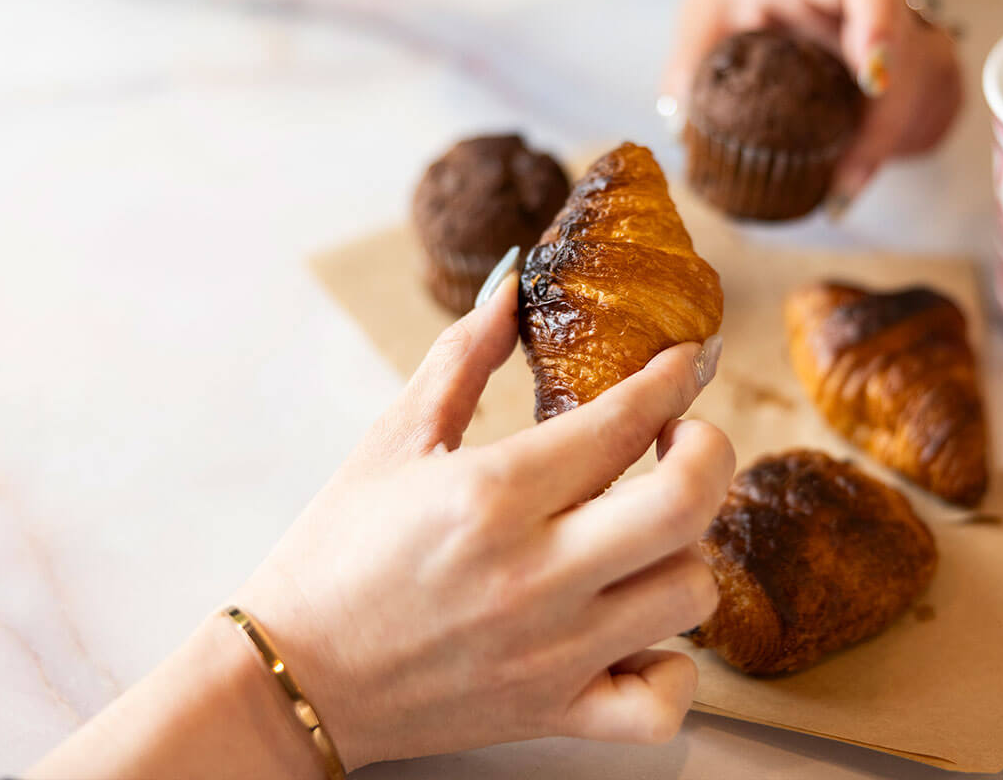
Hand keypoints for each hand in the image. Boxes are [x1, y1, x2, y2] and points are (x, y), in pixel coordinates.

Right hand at [230, 270, 733, 767]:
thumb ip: (461, 358)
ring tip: (645, 533)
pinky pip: (661, 704)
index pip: (623, 422)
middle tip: (684, 440)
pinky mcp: (553, 714)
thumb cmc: (337, 556)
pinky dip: (670, 666)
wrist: (293, 680)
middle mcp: (534, 575)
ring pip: (688, 592)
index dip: (673, 380)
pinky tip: (639, 630)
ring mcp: (552, 653)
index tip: (686, 364)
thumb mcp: (391, 441)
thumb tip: (513, 288)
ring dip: (684, 551)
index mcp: (491, 494)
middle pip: (688, 503)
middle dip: (709, 453)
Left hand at [662, 0, 962, 209]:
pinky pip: (939, 103)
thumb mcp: (706, 11)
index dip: (881, 27)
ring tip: (844, 185)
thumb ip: (690, 64)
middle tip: (844, 183)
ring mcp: (910, 22)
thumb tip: (681, 130)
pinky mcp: (923, 57)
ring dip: (898, 140)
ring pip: (935, 83)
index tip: (873, 81)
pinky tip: (864, 165)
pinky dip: (909, 141)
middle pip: (912, 51)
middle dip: (883, 125)